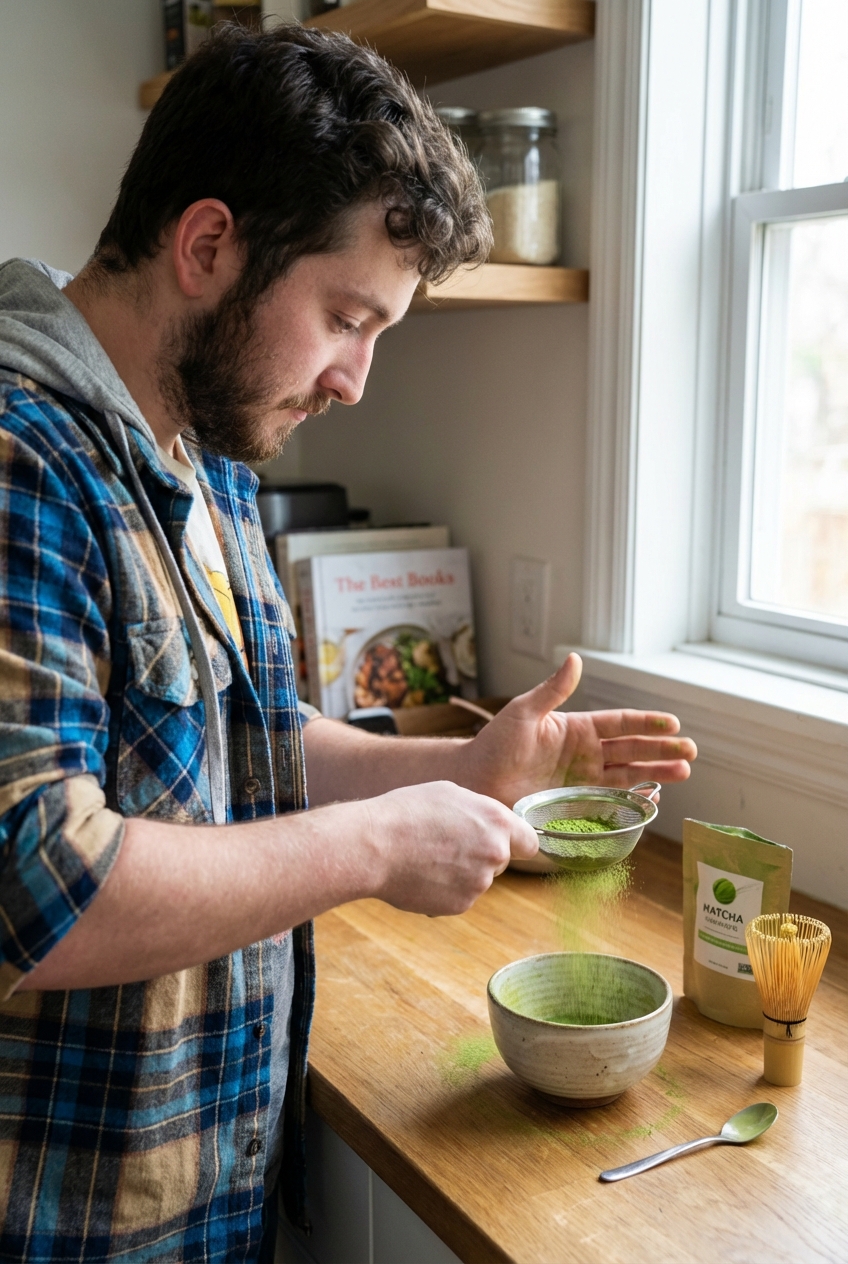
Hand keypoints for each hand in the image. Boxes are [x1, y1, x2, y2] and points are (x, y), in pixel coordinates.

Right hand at [366, 781, 537, 915]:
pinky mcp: (460, 906)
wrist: (374, 845)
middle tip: (446, 844)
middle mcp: (495, 853)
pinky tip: (420, 875)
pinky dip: (443, 890)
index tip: (502, 844)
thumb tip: (492, 827)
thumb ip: (481, 813)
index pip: (530, 843)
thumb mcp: (451, 794)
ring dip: (460, 874)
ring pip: (477, 880)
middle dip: (480, 856)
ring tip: (426, 857)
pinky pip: (458, 897)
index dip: (515, 843)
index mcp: (497, 822)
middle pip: (500, 861)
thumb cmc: (407, 812)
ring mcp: (479, 883)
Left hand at [458, 653, 696, 806]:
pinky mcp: (576, 804)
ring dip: (656, 774)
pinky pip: (611, 801)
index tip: (673, 723)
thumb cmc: (494, 745)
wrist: (476, 782)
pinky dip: (633, 800)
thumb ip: (552, 691)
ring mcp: (583, 779)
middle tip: (691, 752)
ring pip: (628, 775)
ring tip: (684, 773)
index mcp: (576, 728)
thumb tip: (576, 659)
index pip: (620, 723)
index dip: (646, 723)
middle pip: (632, 749)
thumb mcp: (523, 713)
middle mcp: (585, 754)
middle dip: (662, 750)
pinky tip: (653, 800)